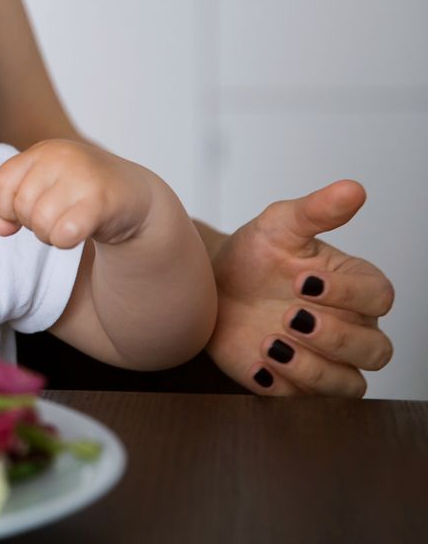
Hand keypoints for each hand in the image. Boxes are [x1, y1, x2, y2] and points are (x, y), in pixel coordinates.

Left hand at [0, 139, 156, 248]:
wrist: (137, 196)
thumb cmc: (86, 192)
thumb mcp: (47, 191)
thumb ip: (17, 206)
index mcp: (43, 151)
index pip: (2, 181)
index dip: (3, 206)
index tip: (16, 215)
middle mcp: (61, 158)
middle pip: (21, 205)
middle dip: (32, 224)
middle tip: (55, 219)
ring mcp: (81, 177)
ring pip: (40, 222)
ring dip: (50, 235)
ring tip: (67, 225)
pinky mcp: (100, 201)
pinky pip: (63, 233)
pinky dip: (64, 241)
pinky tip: (77, 233)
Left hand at [206, 179, 393, 395]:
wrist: (210, 286)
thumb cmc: (253, 256)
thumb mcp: (278, 226)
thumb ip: (316, 210)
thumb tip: (352, 188)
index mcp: (355, 286)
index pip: (379, 296)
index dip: (347, 292)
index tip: (302, 279)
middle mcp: (350, 327)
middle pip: (376, 350)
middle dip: (335, 337)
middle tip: (290, 316)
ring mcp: (325, 360)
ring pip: (350, 384)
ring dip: (314, 369)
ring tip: (270, 343)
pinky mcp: (295, 384)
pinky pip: (307, 402)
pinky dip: (285, 386)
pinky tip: (258, 363)